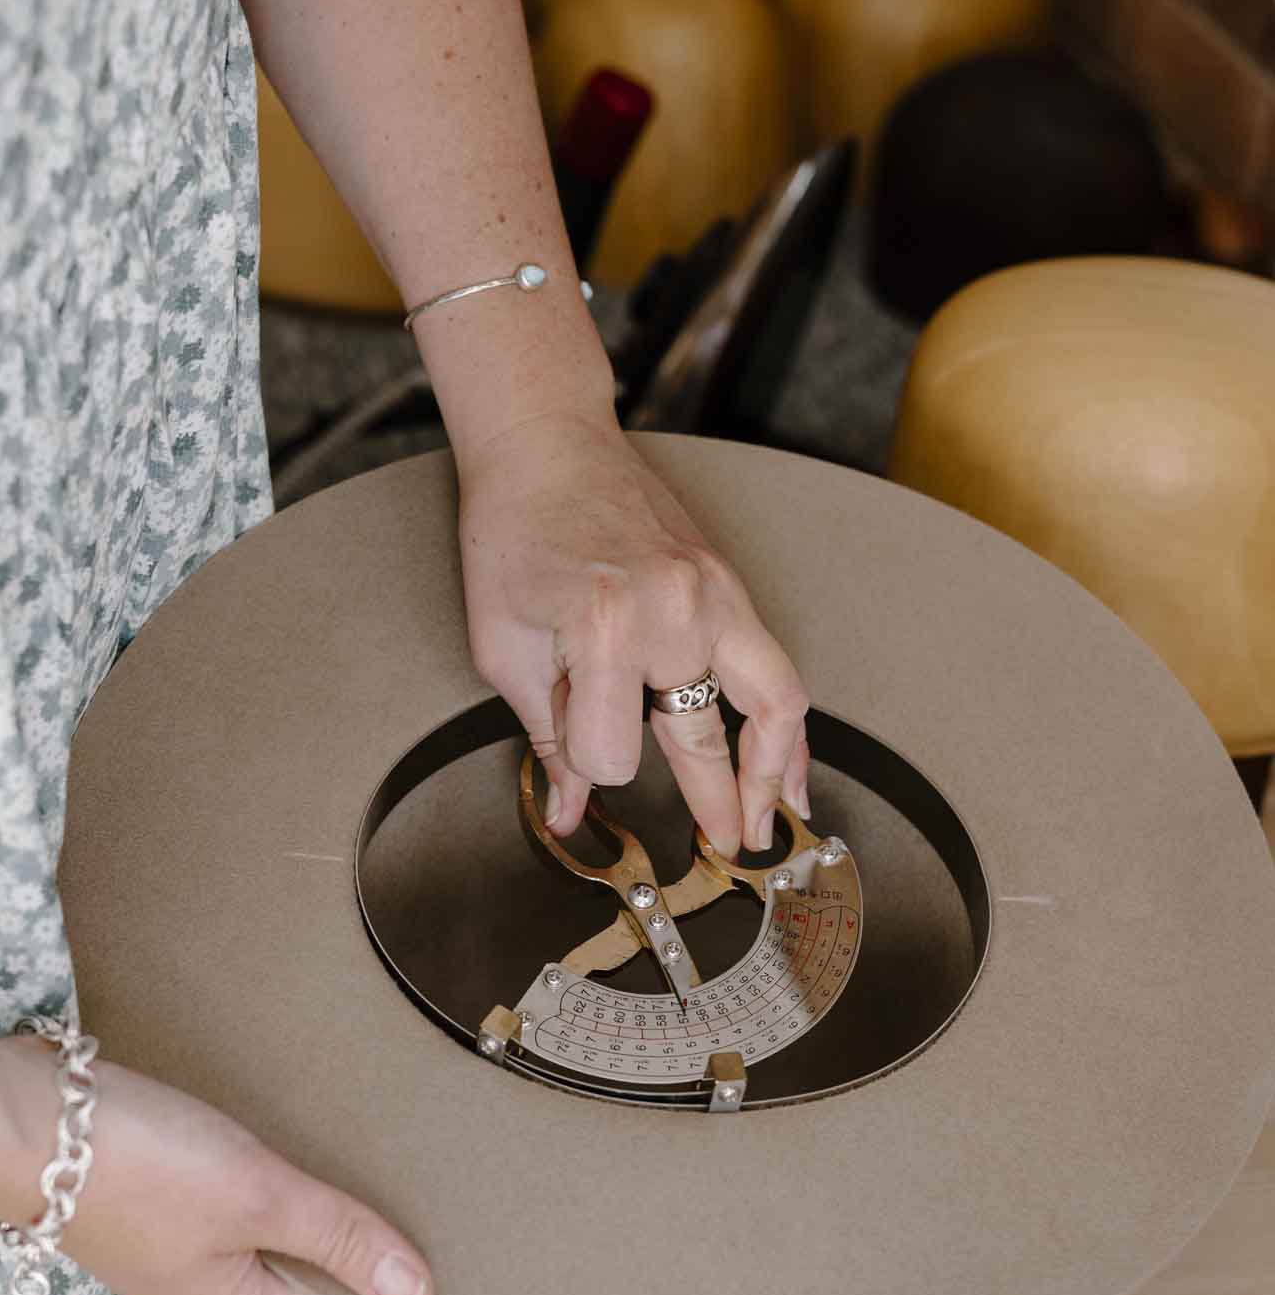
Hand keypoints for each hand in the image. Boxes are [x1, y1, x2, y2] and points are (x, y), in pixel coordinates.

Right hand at [36, 1050, 433, 1294]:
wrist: (23, 1125)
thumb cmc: (144, 1167)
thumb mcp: (261, 1197)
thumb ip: (342, 1239)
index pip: (336, 1291)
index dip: (369, 1240)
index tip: (393, 1188)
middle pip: (296, 1254)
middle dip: (320, 1204)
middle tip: (346, 1147)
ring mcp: (166, 1255)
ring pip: (254, 1219)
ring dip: (275, 1175)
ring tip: (291, 1127)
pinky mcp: (141, 1208)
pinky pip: (214, 1194)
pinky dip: (234, 1161)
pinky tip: (237, 1123)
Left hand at [458, 410, 809, 858]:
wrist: (545, 446)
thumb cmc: (512, 534)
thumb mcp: (506, 645)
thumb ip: (547, 735)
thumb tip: (569, 811)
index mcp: (605, 627)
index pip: (612, 753)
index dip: (586, 763)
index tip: (571, 748)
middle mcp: (673, 611)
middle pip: (702, 738)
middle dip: (715, 804)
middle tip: (727, 849)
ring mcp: (712, 593)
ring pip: (774, 703)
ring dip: (775, 770)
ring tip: (772, 819)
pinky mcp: (729, 583)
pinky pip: (778, 664)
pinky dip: (786, 721)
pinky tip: (789, 763)